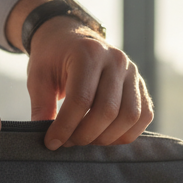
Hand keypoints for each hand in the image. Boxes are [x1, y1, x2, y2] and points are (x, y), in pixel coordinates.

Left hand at [6, 0, 153, 149]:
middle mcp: (116, 60)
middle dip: (86, 135)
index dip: (66, 127)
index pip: (81, 99)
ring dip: (107, 138)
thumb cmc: (53, 59)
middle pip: (108, 110)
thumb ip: (41, 106)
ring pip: (129, 116)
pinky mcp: (141, 86)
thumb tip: (51, 142)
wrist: (71, 38)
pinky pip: (143, 116)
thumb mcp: (38, 77)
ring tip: (86, 140)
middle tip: (68, 143)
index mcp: (88, 53)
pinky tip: (105, 136)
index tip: (52, 142)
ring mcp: (133, 73)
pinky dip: (126, 134)